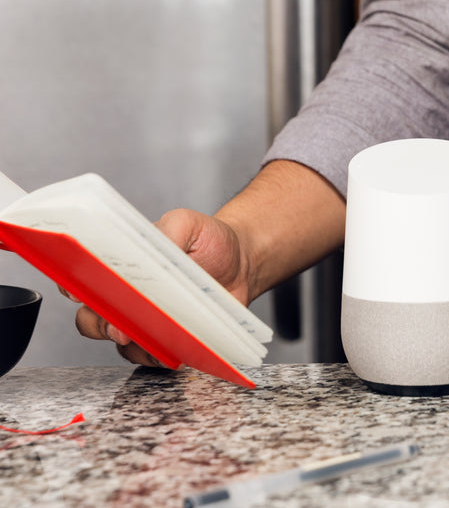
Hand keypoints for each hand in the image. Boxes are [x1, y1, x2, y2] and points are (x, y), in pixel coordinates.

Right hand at [67, 209, 250, 366]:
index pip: (81, 278)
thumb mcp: (187, 224)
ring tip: (152, 339)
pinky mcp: (169, 339)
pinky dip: (158, 356)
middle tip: (119, 325)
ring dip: (131, 345)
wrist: (242, 262)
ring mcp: (146, 320)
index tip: (80, 292)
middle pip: (91, 318)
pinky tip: (172, 351)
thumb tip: (148, 248)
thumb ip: (166, 231)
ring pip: (120, 343)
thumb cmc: (209, 240)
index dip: (74, 287)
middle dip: (99, 324)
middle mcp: (126, 296)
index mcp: (121, 265)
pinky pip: (152, 356)